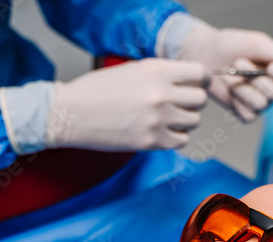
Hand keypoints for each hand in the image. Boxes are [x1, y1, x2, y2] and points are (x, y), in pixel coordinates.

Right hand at [46, 59, 208, 150]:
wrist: (72, 113)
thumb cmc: (96, 91)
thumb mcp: (131, 69)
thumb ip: (160, 73)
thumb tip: (184, 80)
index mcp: (156, 70)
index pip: (199, 73)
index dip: (198, 80)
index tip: (192, 85)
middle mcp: (161, 93)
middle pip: (200, 99)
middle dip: (192, 102)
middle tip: (179, 104)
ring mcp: (158, 118)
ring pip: (194, 121)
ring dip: (185, 120)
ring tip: (168, 119)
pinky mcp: (152, 141)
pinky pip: (182, 140)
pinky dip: (175, 137)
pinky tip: (162, 132)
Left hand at [177, 22, 272, 122]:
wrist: (203, 54)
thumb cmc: (231, 45)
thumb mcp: (258, 44)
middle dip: (256, 77)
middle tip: (240, 63)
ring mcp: (261, 103)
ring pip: (261, 105)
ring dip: (243, 88)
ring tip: (232, 73)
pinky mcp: (245, 113)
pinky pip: (249, 115)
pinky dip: (237, 100)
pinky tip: (230, 89)